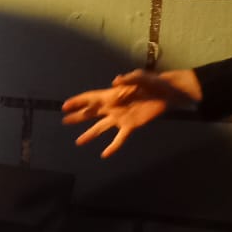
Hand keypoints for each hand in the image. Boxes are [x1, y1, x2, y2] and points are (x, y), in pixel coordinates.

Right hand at [60, 69, 199, 157]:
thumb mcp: (140, 77)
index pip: (91, 99)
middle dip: (77, 117)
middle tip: (64, 121)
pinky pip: (119, 138)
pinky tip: (105, 155)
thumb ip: (128, 79)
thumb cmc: (153, 82)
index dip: (77, 102)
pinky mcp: (131, 126)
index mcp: (112, 95)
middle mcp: (113, 107)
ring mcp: (121, 118)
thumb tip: (115, 81)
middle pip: (91, 113)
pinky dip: (113, 146)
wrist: (166, 93)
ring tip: (78, 141)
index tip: (64, 107)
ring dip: (90, 134)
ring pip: (101, 127)